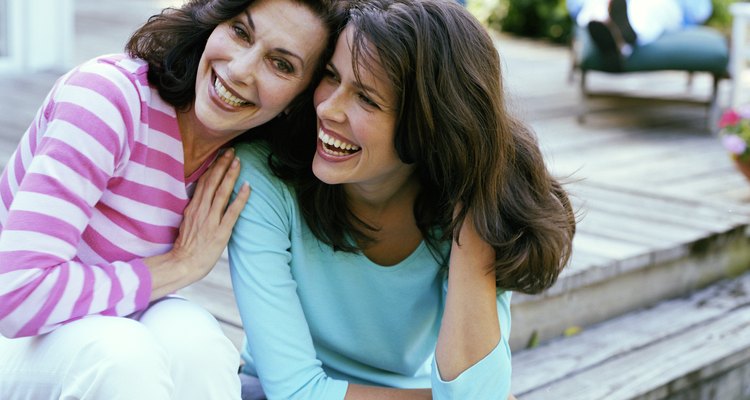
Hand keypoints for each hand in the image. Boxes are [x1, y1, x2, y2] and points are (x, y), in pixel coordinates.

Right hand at [172, 148, 250, 278]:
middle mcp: (201, 210)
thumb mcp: (187, 222)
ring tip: (238, 161)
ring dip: (231, 175)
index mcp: (193, 207)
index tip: (220, 155)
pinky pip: (232, 211)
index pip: (203, 182)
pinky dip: (240, 198)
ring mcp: (211, 220)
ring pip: (222, 192)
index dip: (213, 167)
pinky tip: (247, 186)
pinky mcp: (221, 231)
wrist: (183, 263)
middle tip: (231, 151)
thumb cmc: (186, 246)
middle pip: (212, 182)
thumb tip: (202, 197)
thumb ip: (195, 209)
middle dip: (222, 165)